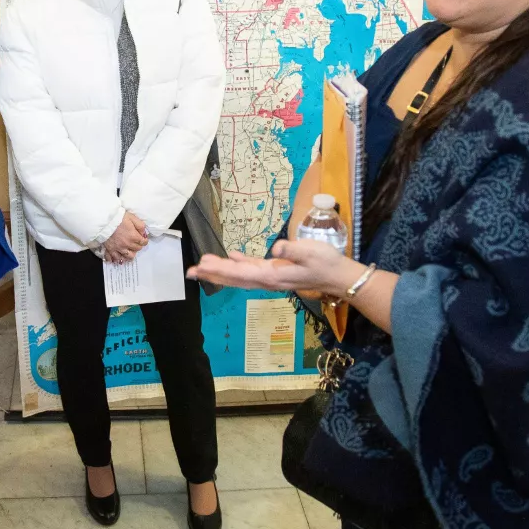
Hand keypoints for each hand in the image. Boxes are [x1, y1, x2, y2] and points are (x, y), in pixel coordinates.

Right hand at [101, 212, 148, 263]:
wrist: (104, 220)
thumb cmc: (118, 217)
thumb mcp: (132, 217)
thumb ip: (140, 226)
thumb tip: (143, 233)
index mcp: (133, 237)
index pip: (143, 243)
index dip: (145, 241)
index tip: (144, 239)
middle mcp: (127, 245)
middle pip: (136, 250)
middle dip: (138, 246)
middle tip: (136, 243)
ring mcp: (118, 248)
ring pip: (127, 257)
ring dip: (130, 255)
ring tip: (129, 252)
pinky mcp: (109, 249)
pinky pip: (114, 258)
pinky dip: (116, 259)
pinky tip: (117, 257)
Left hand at [189, 237, 360, 297]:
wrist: (338, 276)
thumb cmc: (325, 262)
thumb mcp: (311, 253)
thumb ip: (294, 250)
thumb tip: (276, 248)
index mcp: (272, 275)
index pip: (240, 273)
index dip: (220, 269)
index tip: (202, 266)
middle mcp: (267, 279)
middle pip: (234, 278)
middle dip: (212, 274)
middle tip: (190, 271)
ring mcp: (271, 277)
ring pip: (239, 275)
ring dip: (221, 271)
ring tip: (202, 265)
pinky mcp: (276, 272)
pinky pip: (251, 270)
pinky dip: (238, 264)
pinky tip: (231, 257)